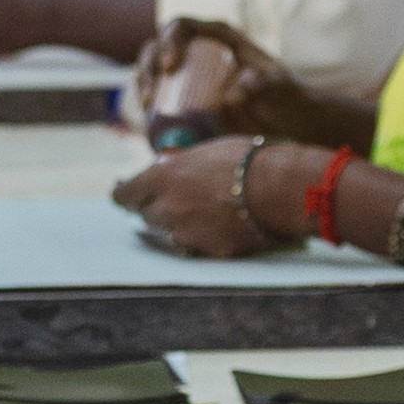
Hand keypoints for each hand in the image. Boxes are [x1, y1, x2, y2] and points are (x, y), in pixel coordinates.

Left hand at [114, 137, 292, 257]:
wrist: (279, 188)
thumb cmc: (246, 160)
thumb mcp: (204, 152)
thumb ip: (181, 166)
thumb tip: (171, 168)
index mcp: (162, 177)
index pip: (126, 194)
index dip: (124, 196)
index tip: (124, 196)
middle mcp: (167, 208)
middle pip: (146, 216)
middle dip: (155, 208)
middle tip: (169, 202)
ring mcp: (186, 233)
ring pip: (169, 234)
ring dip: (178, 225)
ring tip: (200, 214)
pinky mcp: (207, 251)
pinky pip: (196, 246)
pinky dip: (203, 239)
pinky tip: (219, 227)